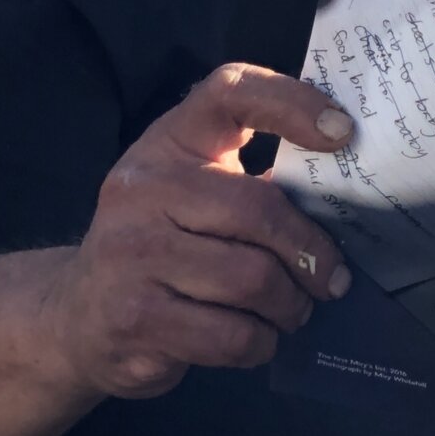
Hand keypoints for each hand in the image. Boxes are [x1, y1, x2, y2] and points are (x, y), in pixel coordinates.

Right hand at [52, 63, 353, 399]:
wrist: (78, 315)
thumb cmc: (165, 245)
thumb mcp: (199, 196)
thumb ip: (261, 184)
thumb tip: (356, 195)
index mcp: (170, 144)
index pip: (230, 92)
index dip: (291, 102)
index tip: (343, 132)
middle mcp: (141, 188)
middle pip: (259, 210)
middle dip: (310, 254)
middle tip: (330, 279)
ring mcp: (130, 254)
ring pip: (253, 279)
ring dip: (290, 305)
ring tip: (291, 310)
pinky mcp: (134, 318)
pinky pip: (232, 335)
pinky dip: (260, 342)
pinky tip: (254, 337)